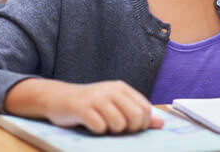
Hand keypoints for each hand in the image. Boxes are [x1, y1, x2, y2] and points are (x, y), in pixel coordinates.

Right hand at [40, 80, 163, 133]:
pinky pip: (100, 127)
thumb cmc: (90, 104)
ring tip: (103, 125)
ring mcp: (96, 98)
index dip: (142, 124)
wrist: (58, 97)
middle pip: (136, 116)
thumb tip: (161, 123)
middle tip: (118, 129)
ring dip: (112, 131)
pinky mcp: (82, 108)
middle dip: (130, 129)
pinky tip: (90, 124)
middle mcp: (110, 90)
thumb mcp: (115, 104)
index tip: (130, 127)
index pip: (145, 109)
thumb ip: (137, 112)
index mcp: (121, 88)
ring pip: (119, 124)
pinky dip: (97, 131)